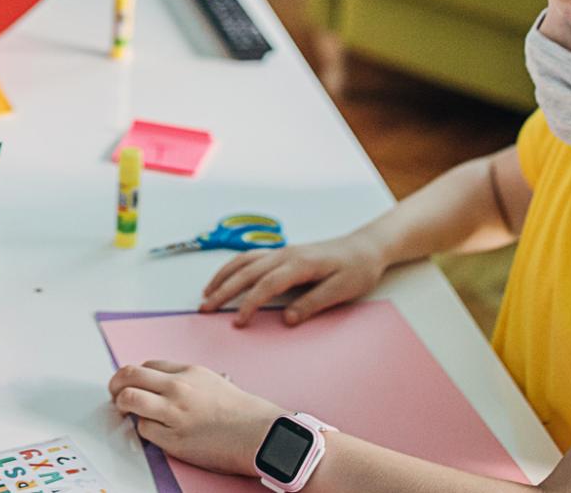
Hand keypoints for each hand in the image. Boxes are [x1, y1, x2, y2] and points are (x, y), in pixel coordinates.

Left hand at [108, 361, 279, 476]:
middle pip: (129, 376)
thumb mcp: (211, 381)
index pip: (146, 366)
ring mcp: (174, 413)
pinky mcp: (174, 439)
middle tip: (114, 393)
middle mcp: (177, 388)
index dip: (134, 375)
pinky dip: (144, 430)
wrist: (259, 434)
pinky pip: (145, 430)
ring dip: (122, 405)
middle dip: (115, 384)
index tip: (130, 383)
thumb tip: (159, 383)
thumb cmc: (240, 411)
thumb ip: (184, 379)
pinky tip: (151, 431)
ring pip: (129, 400)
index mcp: (187, 371)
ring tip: (124, 411)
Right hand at [200, 231, 386, 326]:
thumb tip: (287, 320)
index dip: (249, 303)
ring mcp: (282, 252)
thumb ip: (312, 303)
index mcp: (299, 264)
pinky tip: (226, 277)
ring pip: (244, 261)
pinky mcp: (282, 253)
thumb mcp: (341, 291)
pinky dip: (233, 267)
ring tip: (207, 293)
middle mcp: (285, 255)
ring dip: (223, 276)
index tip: (237, 321)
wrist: (365, 248)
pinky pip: (250, 257)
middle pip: (246, 271)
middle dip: (223, 289)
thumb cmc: (357, 270)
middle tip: (205, 307)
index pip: (266, 285)